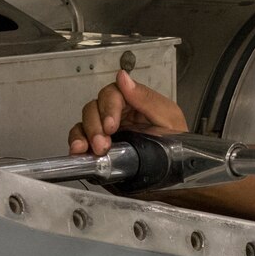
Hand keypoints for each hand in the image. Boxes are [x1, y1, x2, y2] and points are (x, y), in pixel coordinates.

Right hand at [69, 70, 187, 154]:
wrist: (175, 177)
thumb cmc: (178, 148)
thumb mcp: (168, 119)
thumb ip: (146, 99)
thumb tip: (123, 77)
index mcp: (135, 104)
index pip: (112, 93)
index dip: (108, 106)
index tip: (111, 124)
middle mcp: (118, 115)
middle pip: (94, 107)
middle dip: (96, 124)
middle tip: (103, 142)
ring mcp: (107, 132)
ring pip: (85, 122)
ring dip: (85, 134)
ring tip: (96, 149)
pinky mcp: (99, 150)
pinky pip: (80, 140)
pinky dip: (76, 143)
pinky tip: (79, 151)